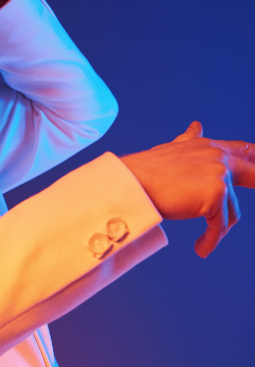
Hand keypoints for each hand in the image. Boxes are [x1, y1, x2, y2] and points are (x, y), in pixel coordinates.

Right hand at [120, 121, 254, 257]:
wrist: (131, 182)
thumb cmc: (146, 170)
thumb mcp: (173, 150)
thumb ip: (190, 140)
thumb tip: (197, 126)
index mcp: (208, 146)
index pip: (244, 149)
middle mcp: (217, 155)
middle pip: (254, 173)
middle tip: (232, 204)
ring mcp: (218, 174)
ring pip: (231, 211)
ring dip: (218, 229)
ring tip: (204, 240)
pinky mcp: (215, 194)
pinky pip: (219, 226)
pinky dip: (210, 240)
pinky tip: (201, 248)